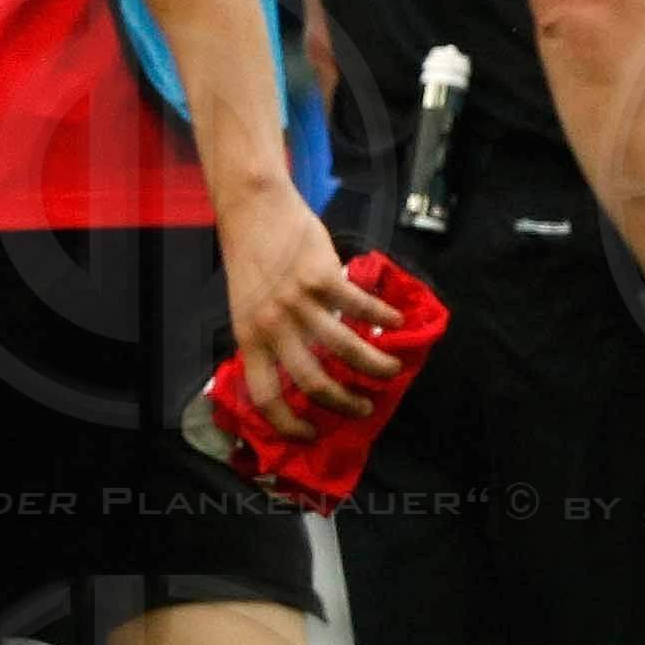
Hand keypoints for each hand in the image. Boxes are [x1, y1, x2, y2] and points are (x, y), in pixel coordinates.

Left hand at [222, 171, 403, 421]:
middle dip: (344, 402)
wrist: (254, 210)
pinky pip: (359, 308)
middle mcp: (272, 326)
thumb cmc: (252, 259)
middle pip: (312, 381)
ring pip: (344, 349)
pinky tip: (396, 321)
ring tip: (391, 370)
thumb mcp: (248, 306)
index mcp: (249, 338)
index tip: (311, 433)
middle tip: (365, 407)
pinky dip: (383, 317)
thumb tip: (301, 366)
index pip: (265, 395)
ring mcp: (297, 302)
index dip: (288, 422)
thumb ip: (269, 336)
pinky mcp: (322, 277)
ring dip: (374, 365)